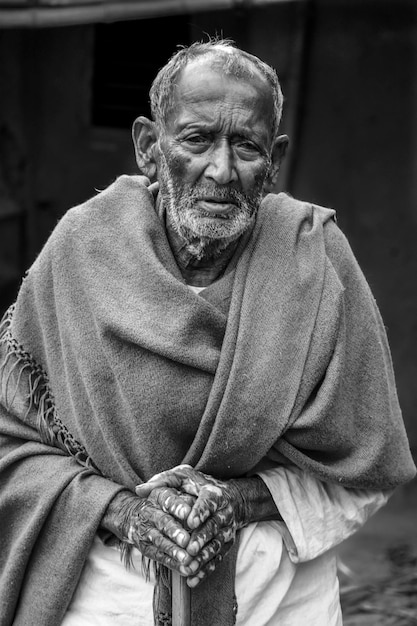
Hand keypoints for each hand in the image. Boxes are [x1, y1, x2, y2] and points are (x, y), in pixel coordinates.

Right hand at [101, 490, 199, 576]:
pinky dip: (172, 563)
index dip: (177, 506)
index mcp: (158, 496)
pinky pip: (159, 556)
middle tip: (186, 540)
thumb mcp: (171, 494)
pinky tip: (184, 569)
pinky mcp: (145, 548)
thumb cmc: (163, 503)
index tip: (188, 512)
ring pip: (159, 541)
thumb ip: (185, 498)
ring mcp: (145, 531)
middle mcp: (150, 512)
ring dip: (173, 551)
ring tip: (186, 559)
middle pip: (162, 521)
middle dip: (174, 531)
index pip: (168, 499)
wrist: (133, 515)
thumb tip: (197, 504)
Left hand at [136, 465, 245, 585]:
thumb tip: (139, 490)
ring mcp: (227, 529)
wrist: (231, 498)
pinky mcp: (226, 543)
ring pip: (216, 544)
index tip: (190, 521)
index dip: (200, 511)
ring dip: (204, 557)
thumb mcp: (183, 477)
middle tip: (189, 549)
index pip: (208, 502)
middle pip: (214, 526)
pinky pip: (218, 558)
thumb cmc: (199, 486)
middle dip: (202, 538)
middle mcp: (223, 511)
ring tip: (189, 566)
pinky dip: (206, 569)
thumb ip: (163, 481)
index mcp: (213, 493)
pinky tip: (192, 580)